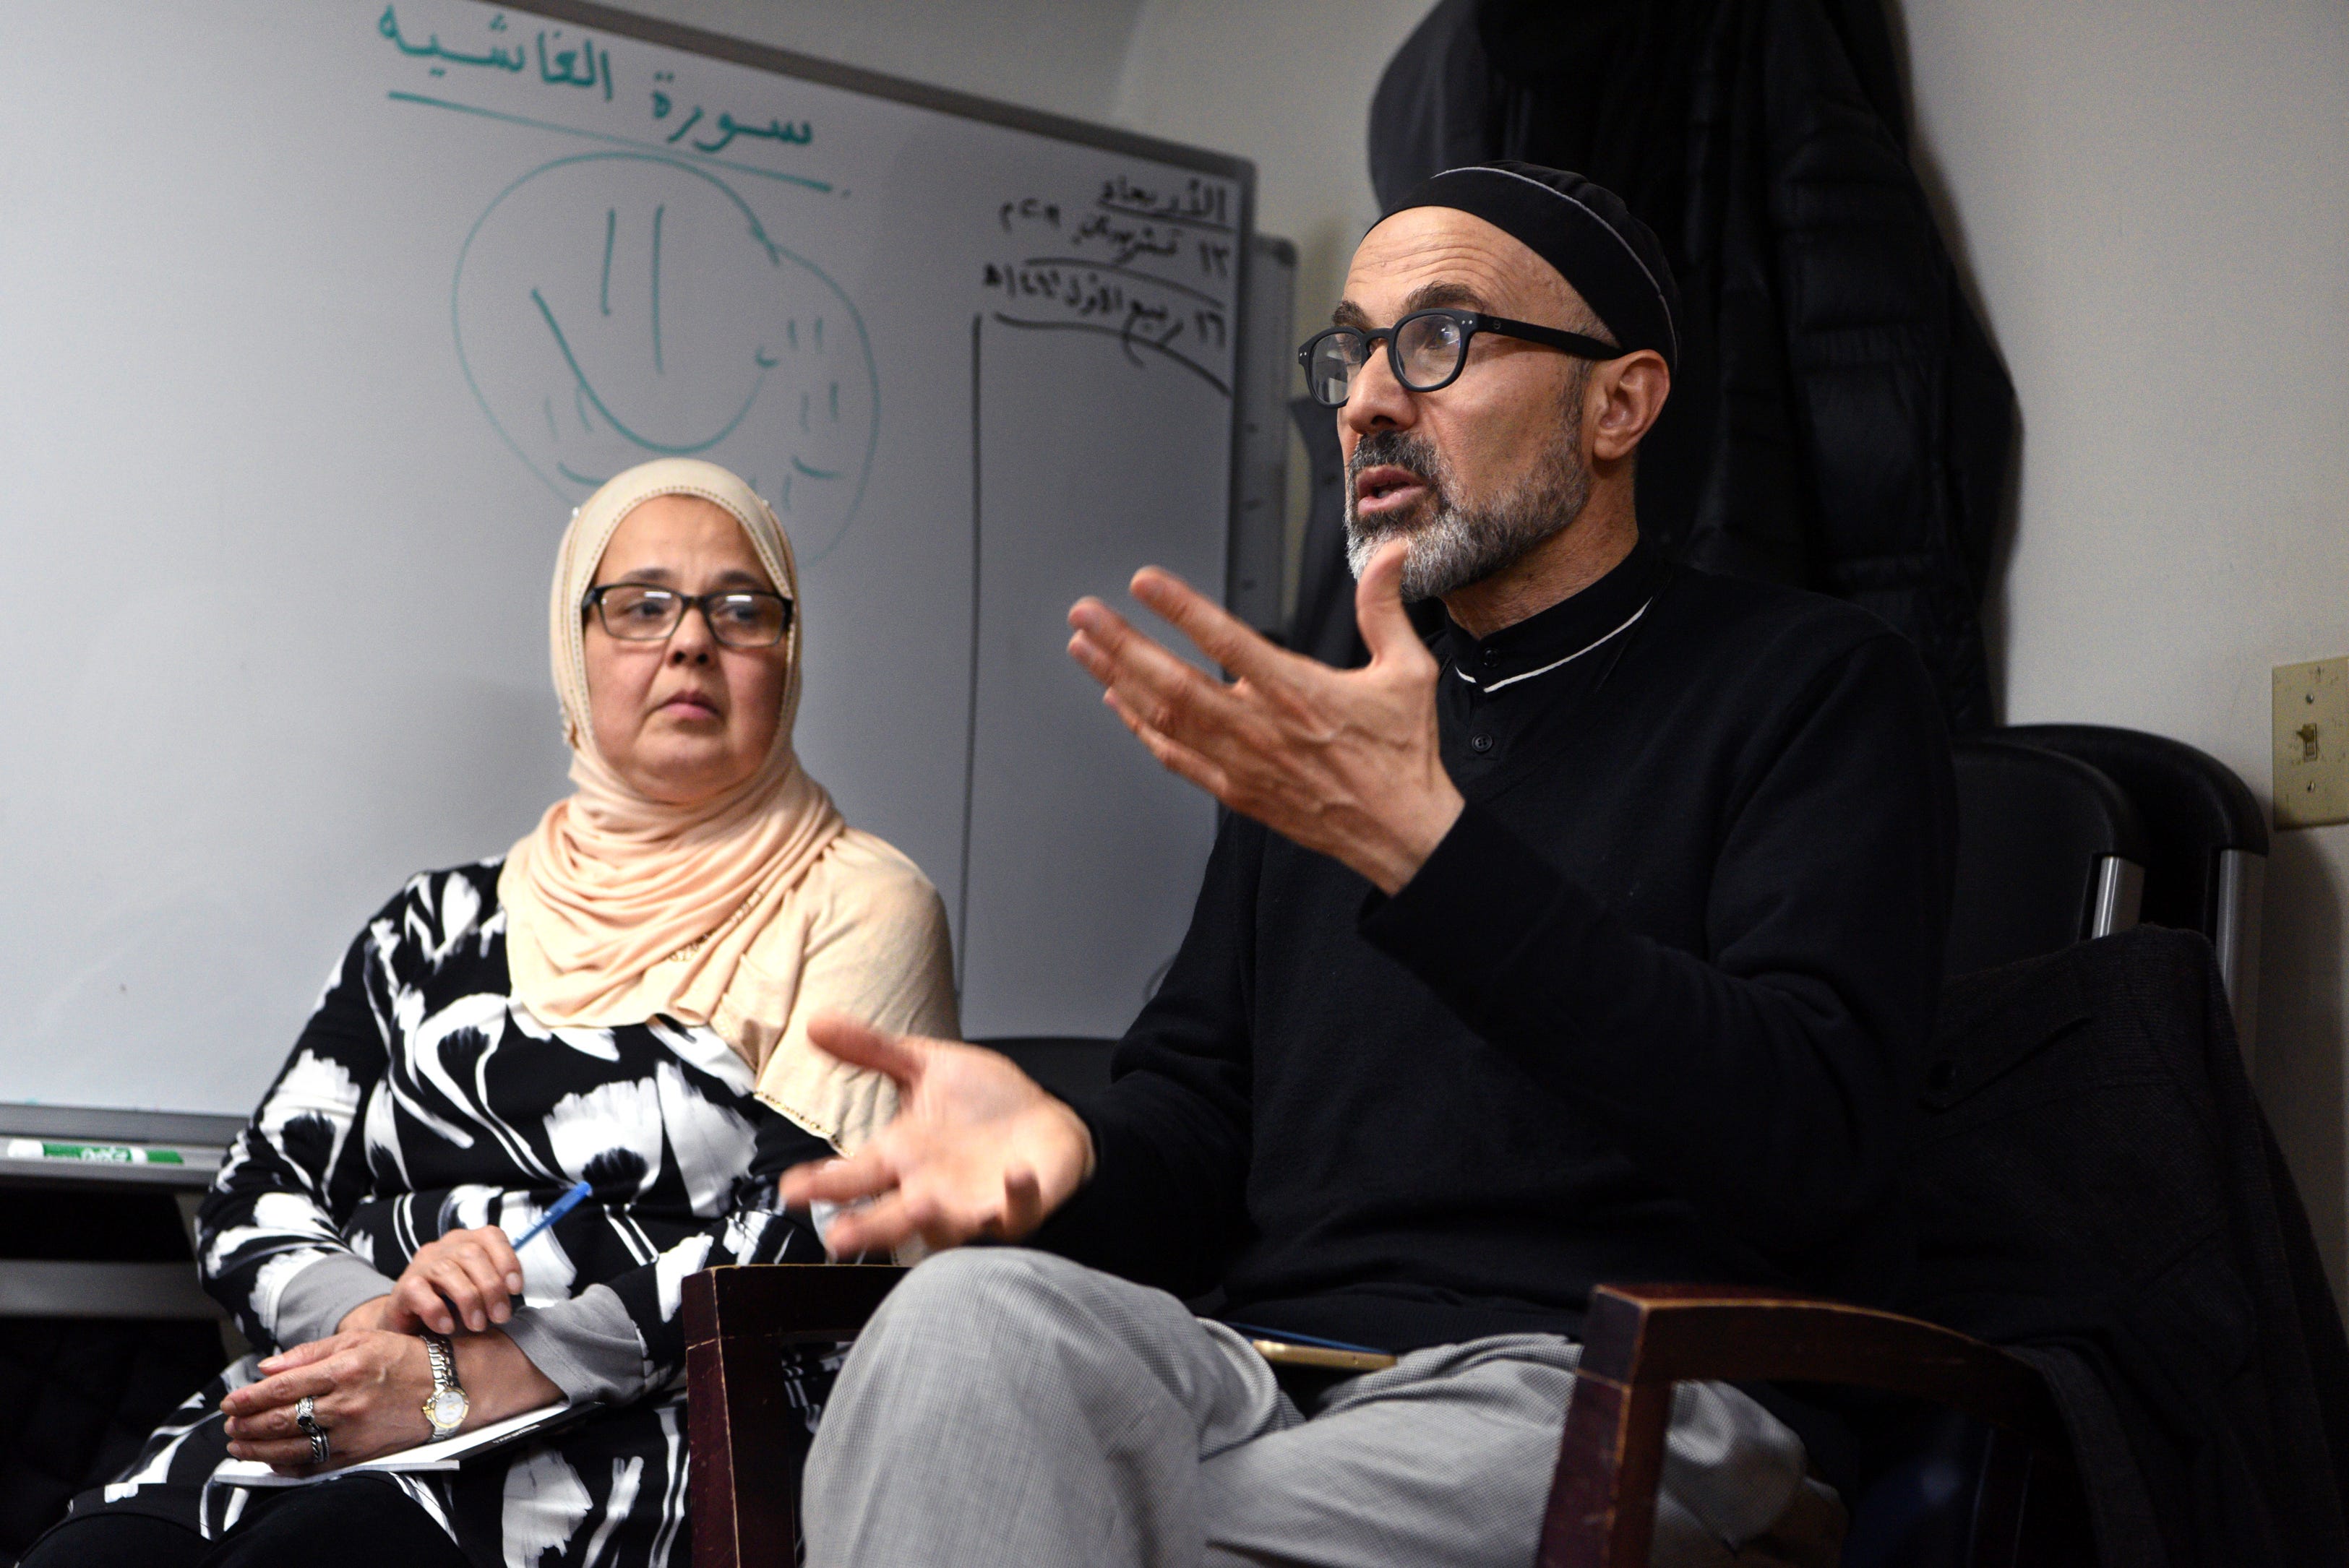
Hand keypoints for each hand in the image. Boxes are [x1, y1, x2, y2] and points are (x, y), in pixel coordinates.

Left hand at [220, 1329, 432, 1471]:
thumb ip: (310, 1353)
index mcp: (346, 1368)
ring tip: (238, 1444)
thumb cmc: (401, 1358)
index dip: (250, 1397)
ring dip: (257, 1448)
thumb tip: (268, 1368)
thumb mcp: (359, 1339)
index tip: (230, 1402)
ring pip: (293, 1447)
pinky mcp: (361, 1453)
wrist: (447, 1387)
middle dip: (247, 1424)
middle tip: (229, 1424)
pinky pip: (315, 1466)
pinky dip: (286, 1465)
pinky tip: (270, 1459)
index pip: (284, 1386)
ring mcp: (354, 1432)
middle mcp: (348, 1403)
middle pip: (282, 1419)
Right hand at [343, 1225, 525, 1335]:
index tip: (516, 1289)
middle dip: (491, 1287)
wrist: (409, 1327)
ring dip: (469, 1301)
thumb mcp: (479, 1293)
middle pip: (472, 1254)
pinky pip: (420, 1292)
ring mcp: (421, 1265)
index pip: (491, 1236)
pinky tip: (447, 1327)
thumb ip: (497, 1286)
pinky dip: (437, 1311)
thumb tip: (517, 1293)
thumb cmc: (452, 1308)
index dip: (507, 1260)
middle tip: (500, 1316)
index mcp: (466, 1242)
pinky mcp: (403, 1286)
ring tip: (478, 1325)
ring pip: (448, 1271)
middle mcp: (443, 1248)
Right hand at [777, 1012, 1093, 1255]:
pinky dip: (1016, 1197)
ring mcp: (974, 1203)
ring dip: (937, 1221)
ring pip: (948, 1227)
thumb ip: (872, 1051)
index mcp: (902, 1156)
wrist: (1046, 1124)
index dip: (822, 1183)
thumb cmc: (983, 1105)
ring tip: (923, 1207)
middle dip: (866, 1226)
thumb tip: (816, 1023)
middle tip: (838, 1236)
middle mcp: (931, 1189)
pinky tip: (1015, 1176)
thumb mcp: (925, 1066)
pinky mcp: (1019, 1204)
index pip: (854, 1174)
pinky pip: (1017, 1209)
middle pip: (890, 1216)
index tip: (792, 1188)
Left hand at [1066, 538, 1463, 893]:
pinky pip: (1177, 758)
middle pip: (1175, 681)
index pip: (1228, 642)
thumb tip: (1390, 555)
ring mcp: (1242, 763)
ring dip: (1119, 679)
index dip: (1182, 610)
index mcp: (1299, 693)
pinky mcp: (1236, 791)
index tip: (1146, 583)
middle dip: (1123, 643)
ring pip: (1166, 718)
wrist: (1400, 833)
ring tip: (1084, 649)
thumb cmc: (1402, 755)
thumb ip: (1385, 608)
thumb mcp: (1408, 671)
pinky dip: (1142, 731)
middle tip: (1086, 614)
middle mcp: (1261, 728)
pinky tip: (1120, 704)